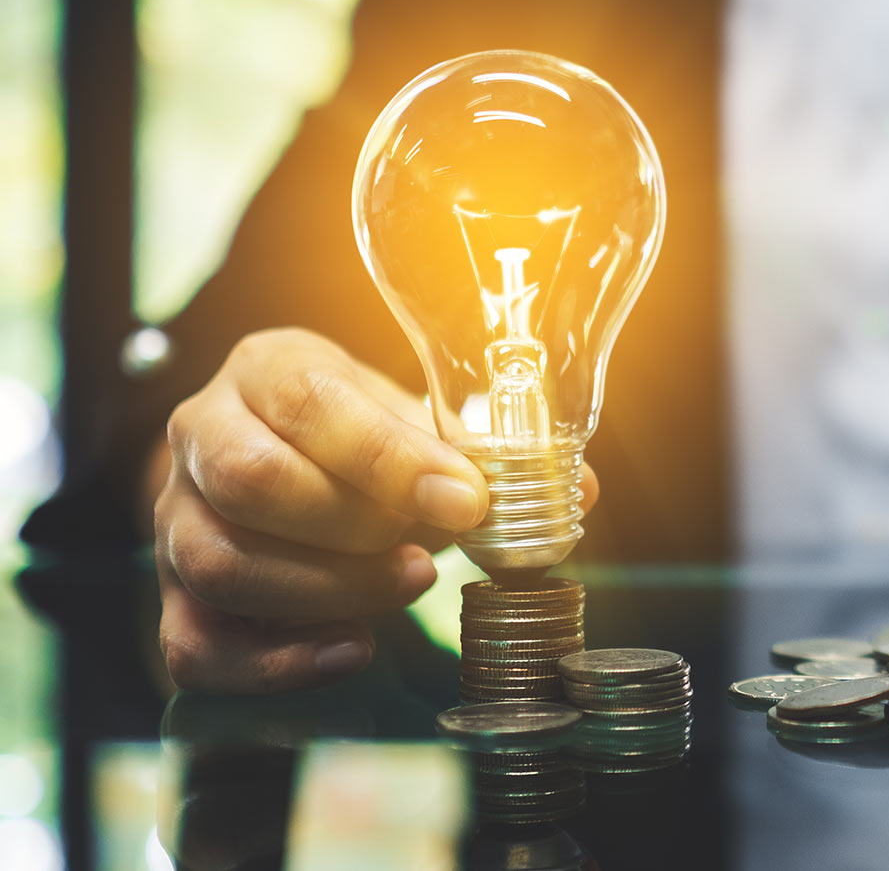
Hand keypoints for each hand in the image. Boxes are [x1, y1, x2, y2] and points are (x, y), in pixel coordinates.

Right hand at [154, 327, 596, 691]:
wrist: (275, 453)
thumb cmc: (355, 433)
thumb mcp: (412, 417)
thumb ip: (481, 450)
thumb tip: (575, 491)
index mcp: (269, 368)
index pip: (310, 401)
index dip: (388, 458)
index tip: (467, 499)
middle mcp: (203, 433)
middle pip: (254, 482)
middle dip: (356, 528)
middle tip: (430, 556)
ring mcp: (174, 517)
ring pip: (221, 561)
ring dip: (326, 591)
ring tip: (406, 588)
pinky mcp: (171, 594)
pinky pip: (195, 643)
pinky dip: (276, 661)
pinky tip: (350, 650)